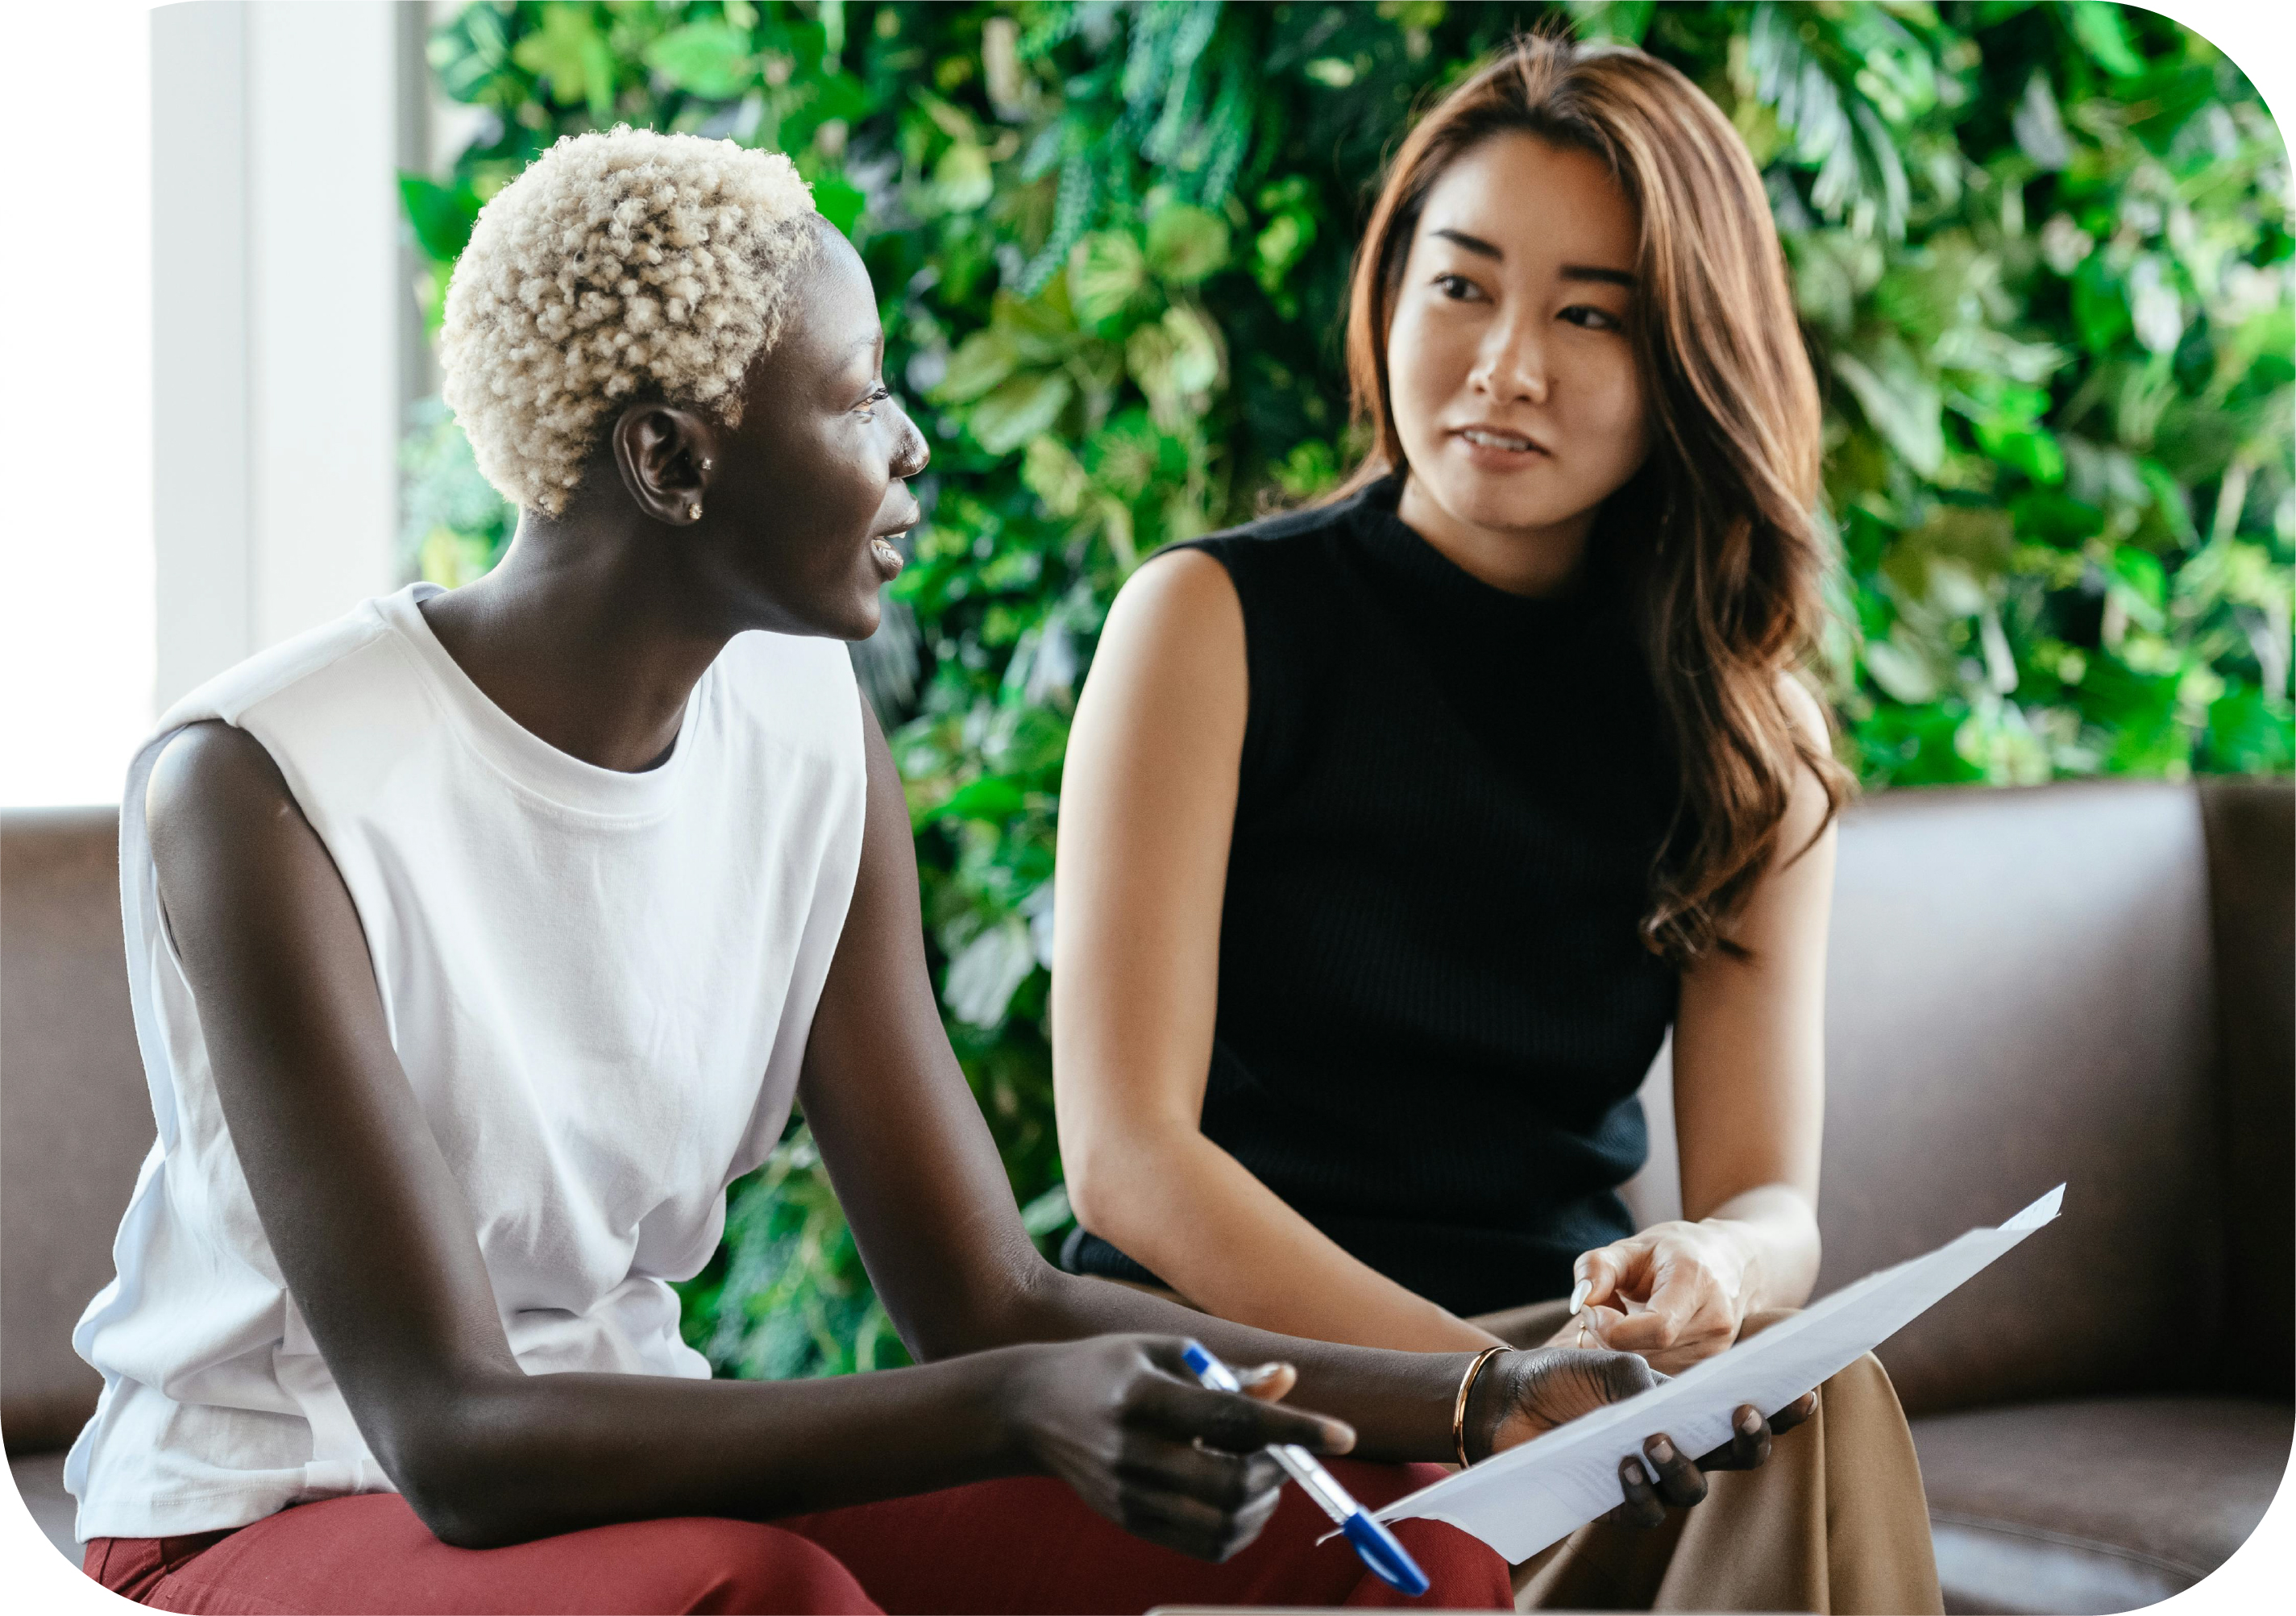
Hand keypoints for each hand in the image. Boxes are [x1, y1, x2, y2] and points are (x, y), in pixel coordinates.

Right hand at [996, 1335, 1353, 1561]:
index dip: (1294, 1429)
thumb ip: (1227, 1372)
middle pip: (1231, 1484)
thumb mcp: (1162, 1351)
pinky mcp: (1128, 1521)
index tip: (1344, 1435)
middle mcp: (1132, 1451)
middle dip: (1278, 1473)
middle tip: (1286, 1454)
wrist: (1028, 1409)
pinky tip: (1237, 1498)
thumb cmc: (1106, 1368)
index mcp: (1143, 1396)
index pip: (1232, 1418)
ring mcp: (1128, 1495)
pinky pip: (1203, 1545)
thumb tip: (1290, 1380)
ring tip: (1258, 1473)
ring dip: (1262, 1504)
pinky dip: (1239, 1529)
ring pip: (1223, 1525)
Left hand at [1465, 1346, 1817, 1528]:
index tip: (1805, 1392)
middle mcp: (1681, 1446)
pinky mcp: (1618, 1503)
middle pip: (1736, 1457)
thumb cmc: (1565, 1374)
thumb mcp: (1609, 1361)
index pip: (1745, 1412)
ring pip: (1693, 1488)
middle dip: (1750, 1440)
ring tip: (1655, 1437)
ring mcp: (1652, 1477)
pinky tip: (1622, 1464)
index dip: (1782, 1410)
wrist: (1507, 1399)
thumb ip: (1646, 1378)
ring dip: (1682, 1464)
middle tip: (1744, 1414)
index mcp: (1688, 1407)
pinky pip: (1645, 1511)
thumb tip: (1672, 1403)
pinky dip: (1639, 1489)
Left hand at [1566, 1219, 1760, 1373]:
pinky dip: (1640, 1357)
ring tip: (1627, 1318)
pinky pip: (1659, 1373)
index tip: (1593, 1310)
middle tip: (1606, 1309)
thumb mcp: (1631, 1246)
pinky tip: (1641, 1335)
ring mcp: (1715, 1350)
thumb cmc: (1675, 1251)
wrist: (1730, 1263)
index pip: (1657, 1329)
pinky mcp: (1709, 1367)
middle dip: (1610, 1336)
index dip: (1613, 1329)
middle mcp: (1714, 1322)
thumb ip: (1597, 1268)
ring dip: (1623, 1350)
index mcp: (1696, 1283)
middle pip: (1647, 1351)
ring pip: (1649, 1367)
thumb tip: (1581, 1302)